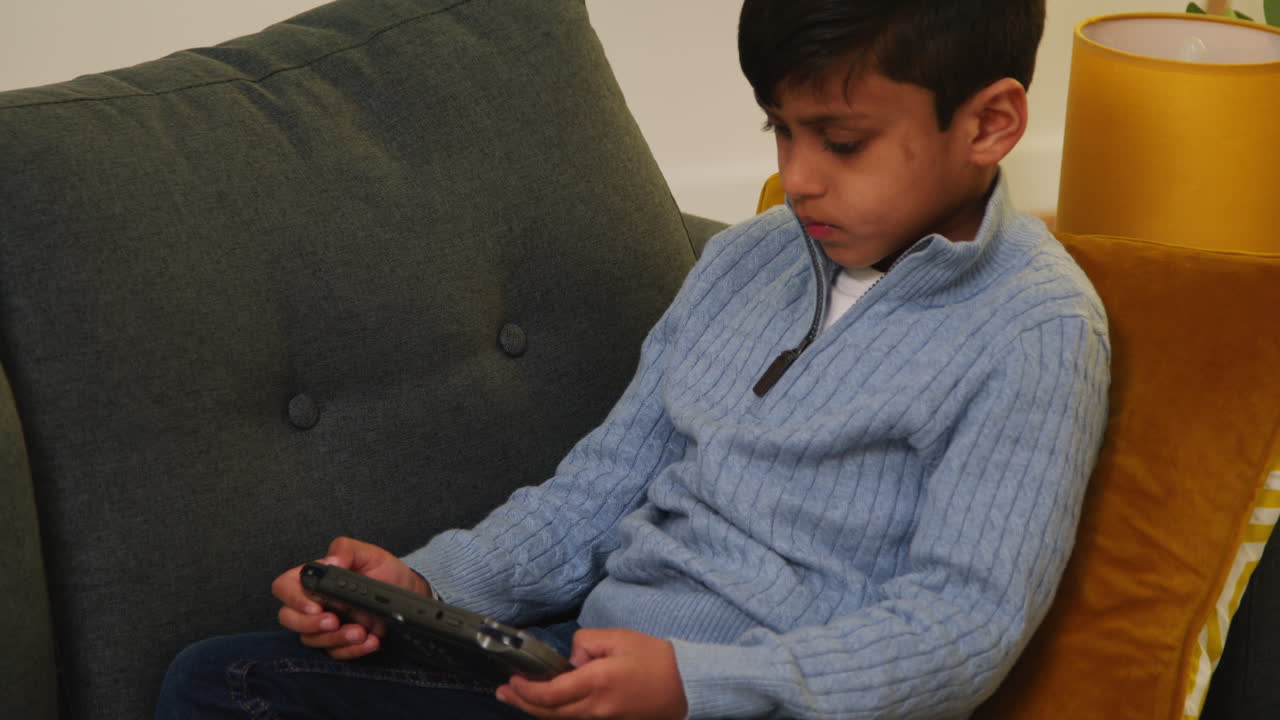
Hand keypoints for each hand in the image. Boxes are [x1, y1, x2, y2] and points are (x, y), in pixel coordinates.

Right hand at [271, 536, 431, 659]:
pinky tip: (371, 640)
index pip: (285, 587)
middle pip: (289, 619)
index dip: (292, 598)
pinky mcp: (340, 642)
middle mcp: (314, 603)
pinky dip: (353, 650)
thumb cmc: (383, 570)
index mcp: (314, 579)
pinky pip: (336, 653)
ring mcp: (325, 625)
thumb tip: (331, 561)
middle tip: (334, 621)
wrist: (407, 591)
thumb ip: (346, 550)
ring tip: (361, 630)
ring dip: (335, 638)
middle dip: (309, 624)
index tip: (315, 605)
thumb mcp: (368, 553)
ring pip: (311, 640)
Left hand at [496, 628, 687, 719]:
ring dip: (536, 710)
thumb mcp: (619, 638)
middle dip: (521, 703)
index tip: (513, 679)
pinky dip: (557, 713)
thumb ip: (587, 642)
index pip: (550, 693)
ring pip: (561, 719)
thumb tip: (571, 657)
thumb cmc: (656, 659)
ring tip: (517, 699)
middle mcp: (596, 707)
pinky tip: (549, 704)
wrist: (686, 686)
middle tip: (503, 693)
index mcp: (597, 682)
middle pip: (549, 712)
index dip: (526, 690)